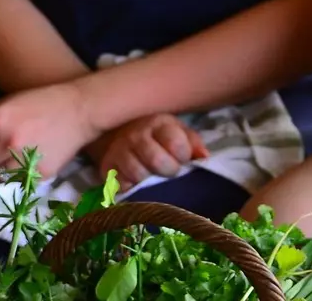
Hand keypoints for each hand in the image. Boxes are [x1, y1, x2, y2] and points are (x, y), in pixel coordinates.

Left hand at [0, 81, 100, 179]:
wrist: (79, 109)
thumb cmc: (37, 103)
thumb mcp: (3, 105)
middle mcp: (7, 141)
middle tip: (1, 148)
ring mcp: (24, 160)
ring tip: (14, 156)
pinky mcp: (39, 174)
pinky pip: (15, 184)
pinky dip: (18, 176)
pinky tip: (29, 161)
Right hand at [91, 113, 207, 189]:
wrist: (119, 133)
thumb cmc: (157, 136)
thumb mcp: (177, 132)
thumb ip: (193, 143)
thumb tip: (204, 157)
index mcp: (158, 124)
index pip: (176, 143)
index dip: (183, 156)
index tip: (182, 159)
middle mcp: (136, 135)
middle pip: (157, 160)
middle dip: (169, 170)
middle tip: (169, 171)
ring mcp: (119, 151)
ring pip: (139, 174)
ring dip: (149, 181)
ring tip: (152, 176)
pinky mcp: (107, 168)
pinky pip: (121, 185)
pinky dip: (131, 187)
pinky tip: (136, 181)